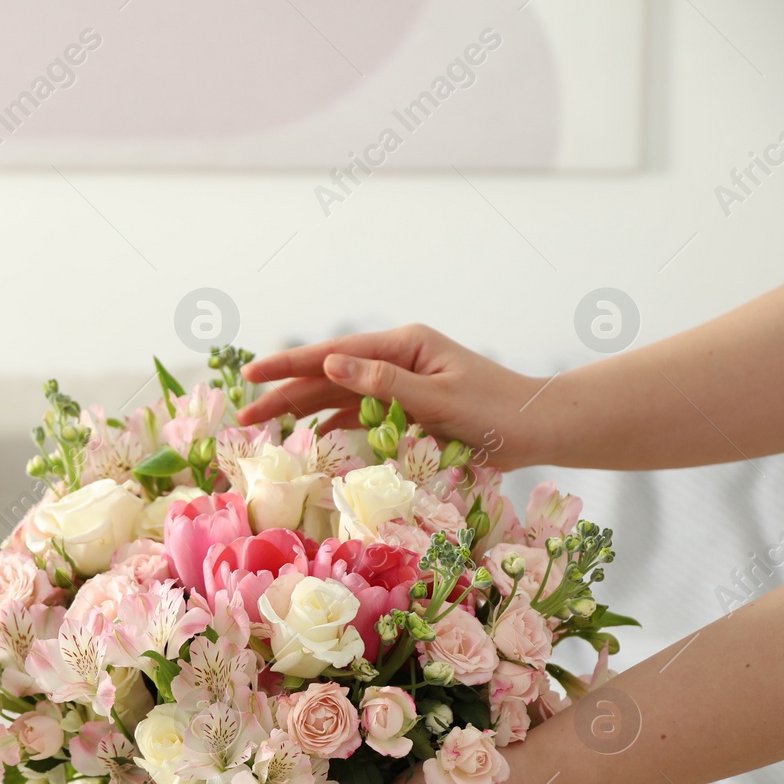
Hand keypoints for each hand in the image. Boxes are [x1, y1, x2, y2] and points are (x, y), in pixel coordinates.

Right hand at [235, 324, 552, 470]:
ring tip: (264, 425)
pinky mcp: (408, 407)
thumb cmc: (497, 412)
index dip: (287, 365)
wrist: (540, 428)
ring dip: (303, 410)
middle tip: (244, 413)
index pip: (333, 354)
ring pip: (340, 395)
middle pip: (328, 375)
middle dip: (284, 393)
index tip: (251, 374)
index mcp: (403, 345)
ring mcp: (402, 383)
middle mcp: (397, 359)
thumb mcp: (438, 398)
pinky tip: (311, 438)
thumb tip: (331, 362)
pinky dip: (335, 426)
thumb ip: (382, 383)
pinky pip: (361, 415)